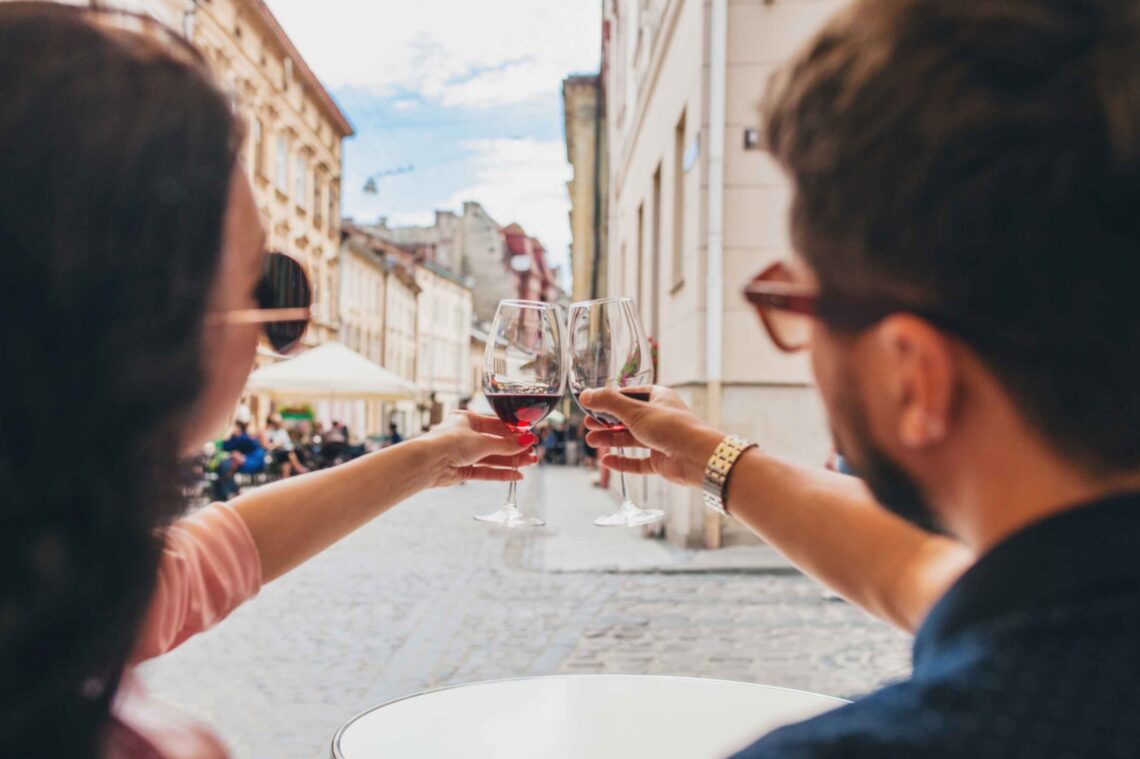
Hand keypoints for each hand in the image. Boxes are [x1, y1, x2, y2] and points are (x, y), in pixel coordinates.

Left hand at [419, 411, 538, 487]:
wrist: (427, 462)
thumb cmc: (449, 443)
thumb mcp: (481, 441)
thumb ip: (505, 445)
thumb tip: (526, 442)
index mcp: (466, 420)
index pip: (496, 425)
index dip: (514, 432)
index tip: (530, 437)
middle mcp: (465, 436)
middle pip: (495, 443)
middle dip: (515, 449)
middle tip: (533, 453)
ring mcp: (463, 454)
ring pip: (492, 458)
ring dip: (511, 461)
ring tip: (530, 463)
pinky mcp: (462, 470)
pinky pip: (485, 471)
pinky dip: (500, 473)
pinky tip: (516, 475)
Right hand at [578, 386, 724, 486]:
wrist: (697, 457)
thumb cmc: (671, 427)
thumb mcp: (635, 410)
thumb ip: (608, 403)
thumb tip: (585, 395)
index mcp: (658, 398)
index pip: (628, 395)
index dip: (609, 400)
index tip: (590, 404)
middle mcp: (659, 417)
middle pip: (627, 418)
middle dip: (606, 422)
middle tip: (587, 425)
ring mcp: (660, 440)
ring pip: (631, 439)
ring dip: (611, 439)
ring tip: (591, 441)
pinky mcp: (661, 461)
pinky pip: (638, 461)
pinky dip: (622, 462)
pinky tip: (607, 460)